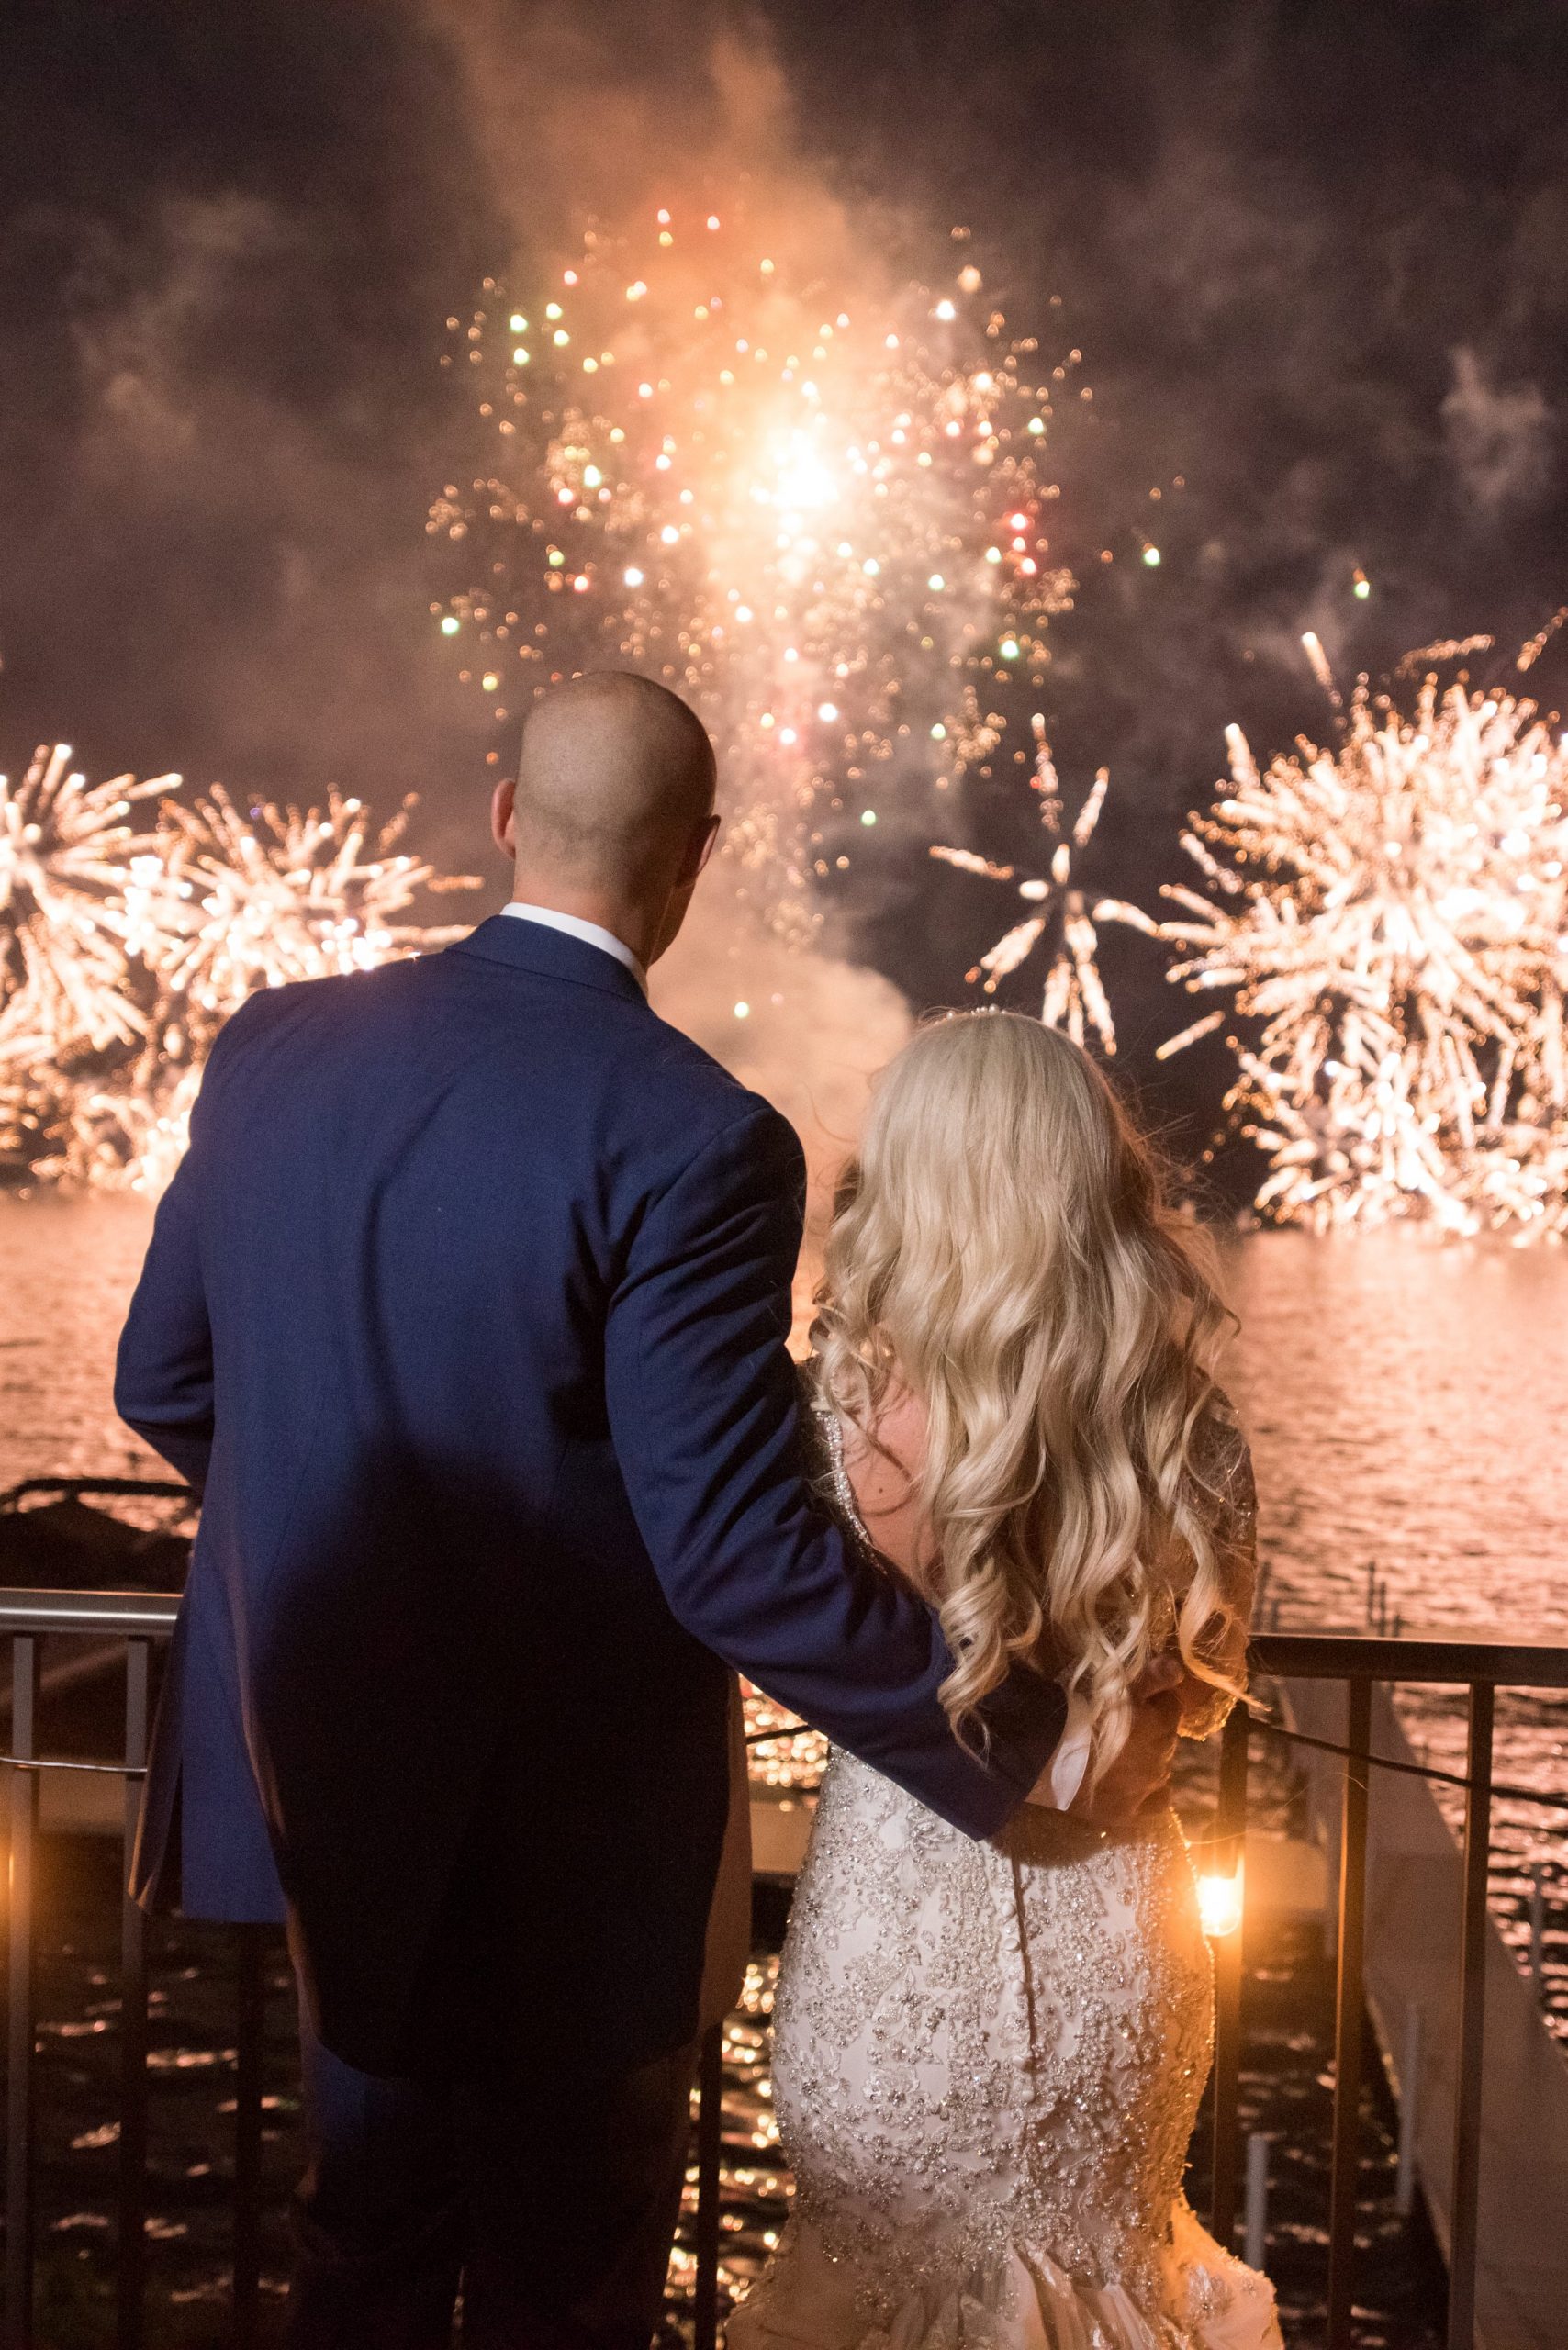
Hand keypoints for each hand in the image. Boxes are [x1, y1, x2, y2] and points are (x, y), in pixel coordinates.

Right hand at [1067, 1652, 1181, 1831]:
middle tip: (1124, 1725)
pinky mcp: (1128, 1813)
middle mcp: (1162, 1759)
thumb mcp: (1117, 1688)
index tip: (1137, 1698)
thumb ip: (1153, 1677)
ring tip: (1124, 1754)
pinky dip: (1151, 1793)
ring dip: (1149, 1760)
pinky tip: (1137, 1786)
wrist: (1050, 1756)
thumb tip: (1178, 1668)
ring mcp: (1146, 1789)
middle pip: (1167, 1738)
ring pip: (1161, 1770)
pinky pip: (1155, 1803)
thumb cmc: (1083, 1715)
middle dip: (1153, 1730)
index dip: (1156, 1700)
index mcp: (1161, 1725)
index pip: (1172, 1706)